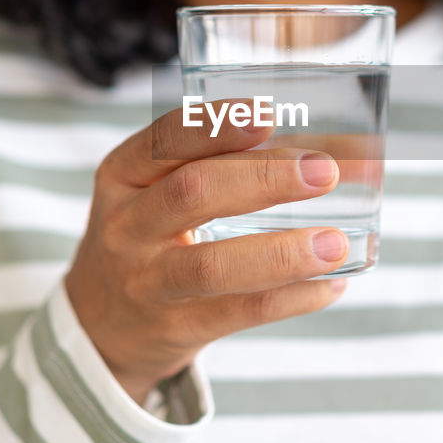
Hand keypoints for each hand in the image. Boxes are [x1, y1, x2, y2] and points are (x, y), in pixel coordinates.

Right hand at [64, 101, 348, 405]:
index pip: (166, 141)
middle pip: (193, 194)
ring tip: (335, 244)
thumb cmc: (150, 237)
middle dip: (263, 178)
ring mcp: (148, 282)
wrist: (100, 324)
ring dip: (283, 253)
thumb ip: (226, 165)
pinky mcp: (176, 328)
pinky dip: (292, 299)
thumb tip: (342, 149)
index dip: (218, 127)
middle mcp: (128, 226)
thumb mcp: (157, 191)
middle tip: (323, 172)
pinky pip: (240, 313)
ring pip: (214, 265)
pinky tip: (330, 284)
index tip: (269, 115)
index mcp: (123, 176)